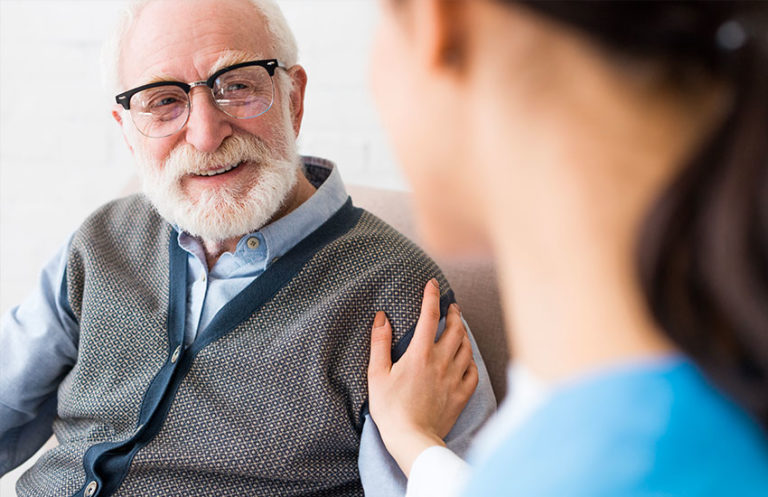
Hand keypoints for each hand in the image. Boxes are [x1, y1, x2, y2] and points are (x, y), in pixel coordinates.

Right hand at [367, 278, 478, 476]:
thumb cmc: (391, 409)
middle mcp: (441, 362)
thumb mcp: (377, 375)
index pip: (429, 316)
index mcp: (420, 354)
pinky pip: (473, 371)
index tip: (432, 284)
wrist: (413, 440)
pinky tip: (466, 358)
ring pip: (466, 347)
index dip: (431, 296)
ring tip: (459, 328)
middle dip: (454, 313)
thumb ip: (380, 343)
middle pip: (454, 329)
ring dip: (463, 333)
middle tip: (452, 306)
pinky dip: (471, 360)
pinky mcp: (462, 395)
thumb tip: (382, 317)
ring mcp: (454, 378)